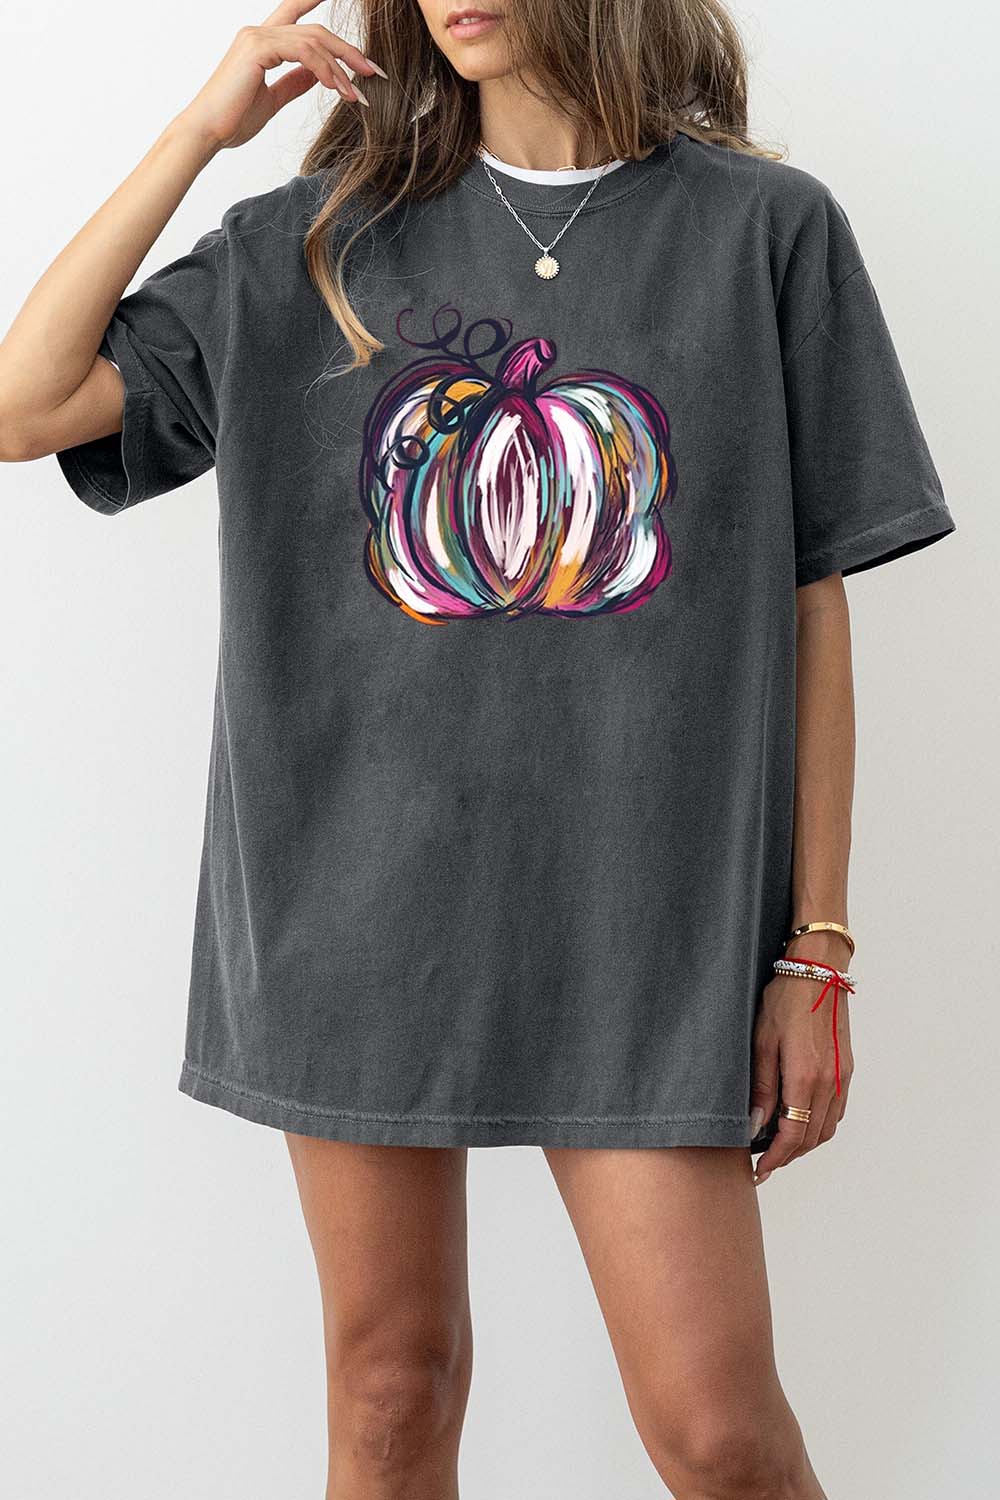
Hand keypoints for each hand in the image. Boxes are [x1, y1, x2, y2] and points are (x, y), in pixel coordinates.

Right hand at [172, 0, 385, 154]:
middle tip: (372, 72)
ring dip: (341, 67)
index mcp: (263, 42)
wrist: (207, 132)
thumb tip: (319, 75)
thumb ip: (295, 82)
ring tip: (356, 92)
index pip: (297, 14)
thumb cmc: (233, 120)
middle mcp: (259, 32)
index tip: (347, 14)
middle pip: (316, 30)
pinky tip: (337, 87)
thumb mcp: (273, 99)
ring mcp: (257, 36)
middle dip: (348, 51)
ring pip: (313, 40)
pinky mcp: (256, 48)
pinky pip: (303, 52)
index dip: (319, 3)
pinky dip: (325, 69)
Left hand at [749, 937, 854, 1184]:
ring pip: (827, 1129)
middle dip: (787, 1157)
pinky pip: (836, 1112)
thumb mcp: (762, 1041)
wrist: (818, 971)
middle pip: (812, 1138)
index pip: (793, 1135)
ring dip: (804, 1145)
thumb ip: (762, 1087)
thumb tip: (756, 1124)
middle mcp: (830, 1082)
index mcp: (806, 1077)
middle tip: (763, 1164)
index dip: (775, 1159)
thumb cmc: (785, 999)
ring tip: (778, 1148)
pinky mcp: (847, 1069)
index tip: (758, 1171)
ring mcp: (843, 1077)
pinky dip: (819, 1127)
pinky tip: (800, 1123)